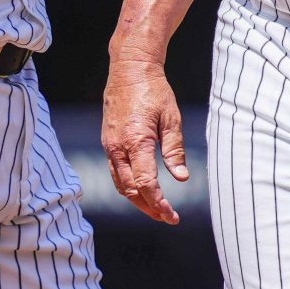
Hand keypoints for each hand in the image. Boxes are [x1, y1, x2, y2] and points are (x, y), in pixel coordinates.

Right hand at [101, 51, 187, 225]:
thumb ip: (175, 149)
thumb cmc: (154, 91)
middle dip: (149, 208)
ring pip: (120, 184)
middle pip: (130, 190)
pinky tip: (143, 191)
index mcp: (136, 141)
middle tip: (168, 218)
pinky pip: (116, 172)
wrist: (129, 70)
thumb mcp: (172, 118)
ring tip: (157, 211)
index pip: (145, 183)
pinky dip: (129, 186)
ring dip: (138, 201)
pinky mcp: (108, 142)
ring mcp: (109, 145)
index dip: (158, 203)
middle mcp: (118, 147)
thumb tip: (181, 177)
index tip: (172, 215)